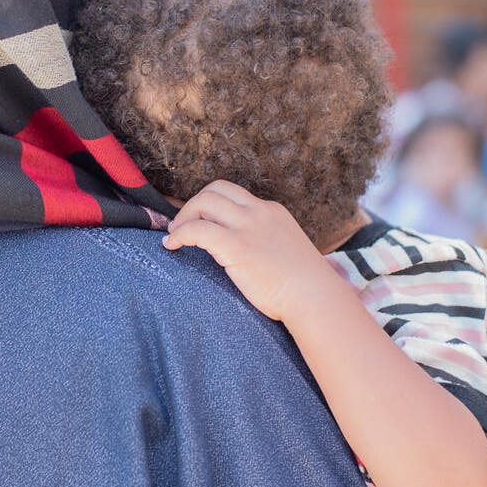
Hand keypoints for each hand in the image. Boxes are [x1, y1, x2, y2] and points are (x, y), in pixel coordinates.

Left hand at [161, 180, 350, 323]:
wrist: (315, 297)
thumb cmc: (304, 285)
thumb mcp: (286, 249)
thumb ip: (266, 241)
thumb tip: (244, 252)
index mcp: (272, 211)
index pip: (233, 194)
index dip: (210, 204)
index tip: (200, 221)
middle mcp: (259, 211)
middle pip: (215, 189)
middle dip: (193, 205)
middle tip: (181, 226)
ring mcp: (248, 226)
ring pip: (204, 202)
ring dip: (183, 217)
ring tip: (175, 236)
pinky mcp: (236, 245)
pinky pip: (197, 230)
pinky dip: (179, 235)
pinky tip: (171, 246)